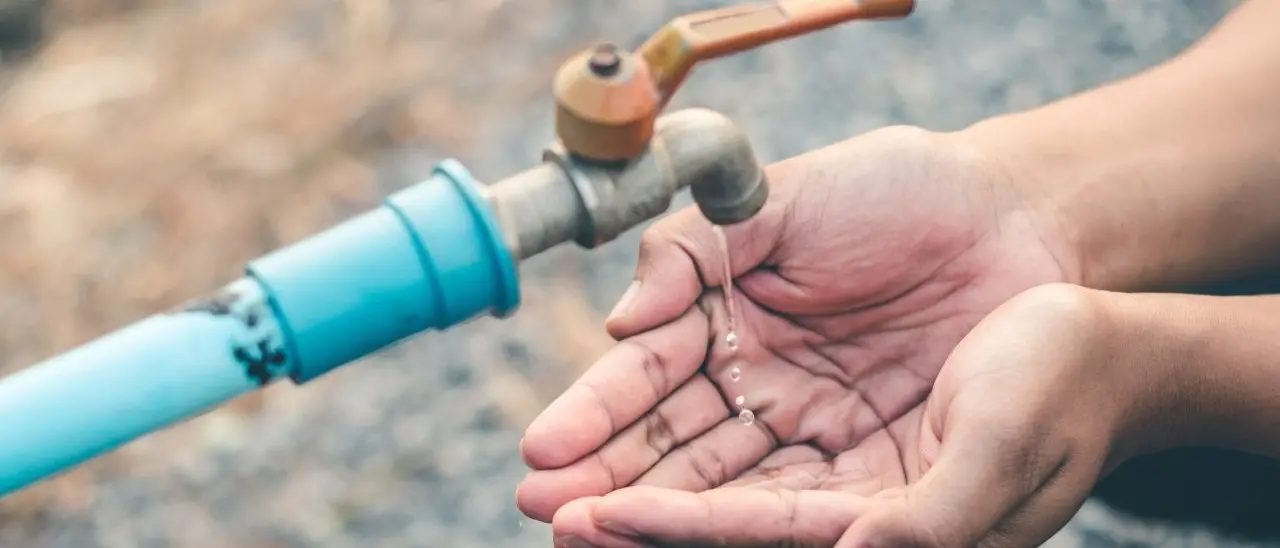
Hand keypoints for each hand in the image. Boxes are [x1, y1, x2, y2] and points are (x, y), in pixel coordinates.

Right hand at [515, 126, 1077, 541]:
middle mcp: (758, 386)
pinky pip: (803, 505)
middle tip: (549, 514)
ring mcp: (811, 430)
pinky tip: (684, 537)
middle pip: (671, 446)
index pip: (647, 377)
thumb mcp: (779, 203)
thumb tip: (620, 325)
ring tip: (590, 538)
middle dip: (606, 481)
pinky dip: (741, 527)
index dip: (595, 414)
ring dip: (656, 516)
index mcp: (725, 319)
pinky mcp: (872, 469)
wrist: (1014, 218)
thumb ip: (691, 254)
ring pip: (722, 486)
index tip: (544, 452)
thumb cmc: (896, 193)